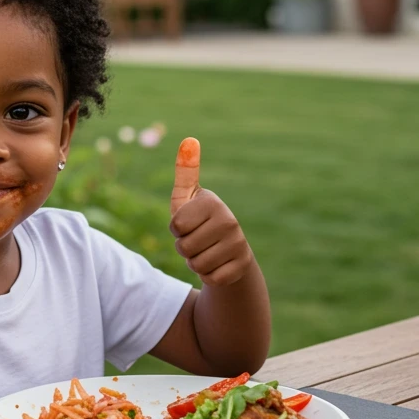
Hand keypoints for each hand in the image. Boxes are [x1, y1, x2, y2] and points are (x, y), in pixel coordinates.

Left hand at [169, 137, 252, 286]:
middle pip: (184, 247)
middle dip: (184, 248)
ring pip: (196, 265)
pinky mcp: (242, 266)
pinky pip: (210, 278)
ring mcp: (238, 244)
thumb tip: (190, 140)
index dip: (176, 229)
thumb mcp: (187, 198)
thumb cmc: (199, 221)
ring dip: (195, 262)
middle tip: (197, 240)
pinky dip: (208, 276)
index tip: (187, 223)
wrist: (228, 251)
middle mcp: (229, 221)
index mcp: (212, 203)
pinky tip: (216, 265)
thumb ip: (185, 172)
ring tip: (205, 251)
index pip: (176, 225)